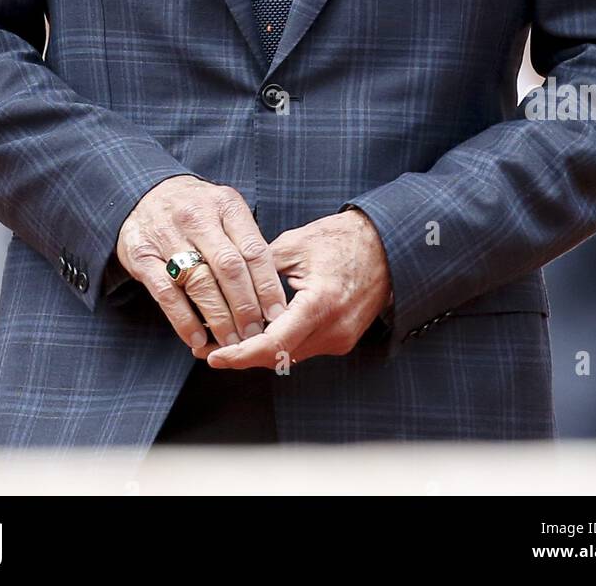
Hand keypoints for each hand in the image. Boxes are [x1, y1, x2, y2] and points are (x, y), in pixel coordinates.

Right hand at [116, 176, 288, 353]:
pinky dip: (184, 320)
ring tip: (232, 343)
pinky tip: (197, 339)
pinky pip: (167, 293)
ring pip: (199, 282)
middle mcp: (197, 217)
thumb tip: (272, 293)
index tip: (277, 315)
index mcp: (225, 205)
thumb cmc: (196, 209)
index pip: (253, 250)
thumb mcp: (224, 210)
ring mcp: (167, 236)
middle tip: (256, 334)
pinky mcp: (142, 256)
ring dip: (218, 319)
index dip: (268, 286)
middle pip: (229, 268)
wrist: (144, 193)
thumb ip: (245, 242)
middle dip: (245, 306)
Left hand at [204, 208, 391, 370]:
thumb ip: (261, 270)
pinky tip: (258, 332)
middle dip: (242, 355)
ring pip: (289, 356)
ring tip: (226, 339)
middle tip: (207, 349)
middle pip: (278, 357)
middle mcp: (333, 329)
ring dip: (259, 351)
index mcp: (321, 303)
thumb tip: (226, 288)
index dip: (241, 354)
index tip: (214, 356)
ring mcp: (340, 339)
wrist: (387, 246)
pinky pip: (303, 348)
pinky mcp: (342, 340)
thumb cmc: (342, 239)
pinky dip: (279, 344)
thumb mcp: (295, 244)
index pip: (274, 344)